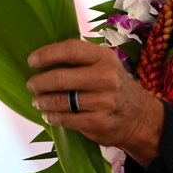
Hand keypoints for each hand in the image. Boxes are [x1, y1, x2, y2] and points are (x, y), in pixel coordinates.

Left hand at [27, 39, 164, 166]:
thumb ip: (81, 59)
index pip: (70, 50)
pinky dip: (52, 117)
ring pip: (61, 101)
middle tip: (31, 85)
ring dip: (43, 101)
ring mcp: (103, 101)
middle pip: (60, 78)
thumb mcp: (106, 65)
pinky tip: (48, 114)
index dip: (47, 54)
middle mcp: (105, 77)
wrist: (141, 117)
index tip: (32, 61)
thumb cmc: (115, 86)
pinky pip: (66, 119)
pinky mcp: (98, 122)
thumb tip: (44, 58)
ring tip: (38, 101)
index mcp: (104, 57)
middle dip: (39, 82)